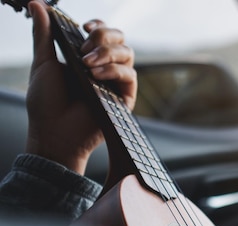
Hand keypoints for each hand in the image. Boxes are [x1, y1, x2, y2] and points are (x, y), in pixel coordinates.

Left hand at [25, 0, 136, 174]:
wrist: (54, 131)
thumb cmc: (46, 103)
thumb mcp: (43, 62)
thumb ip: (44, 33)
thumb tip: (37, 4)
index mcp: (86, 58)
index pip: (103, 33)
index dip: (99, 26)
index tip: (84, 26)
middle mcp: (104, 68)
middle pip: (120, 39)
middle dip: (104, 36)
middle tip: (84, 48)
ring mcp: (115, 83)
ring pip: (127, 54)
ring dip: (107, 53)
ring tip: (86, 64)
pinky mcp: (125, 98)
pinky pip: (129, 75)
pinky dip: (113, 70)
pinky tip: (96, 76)